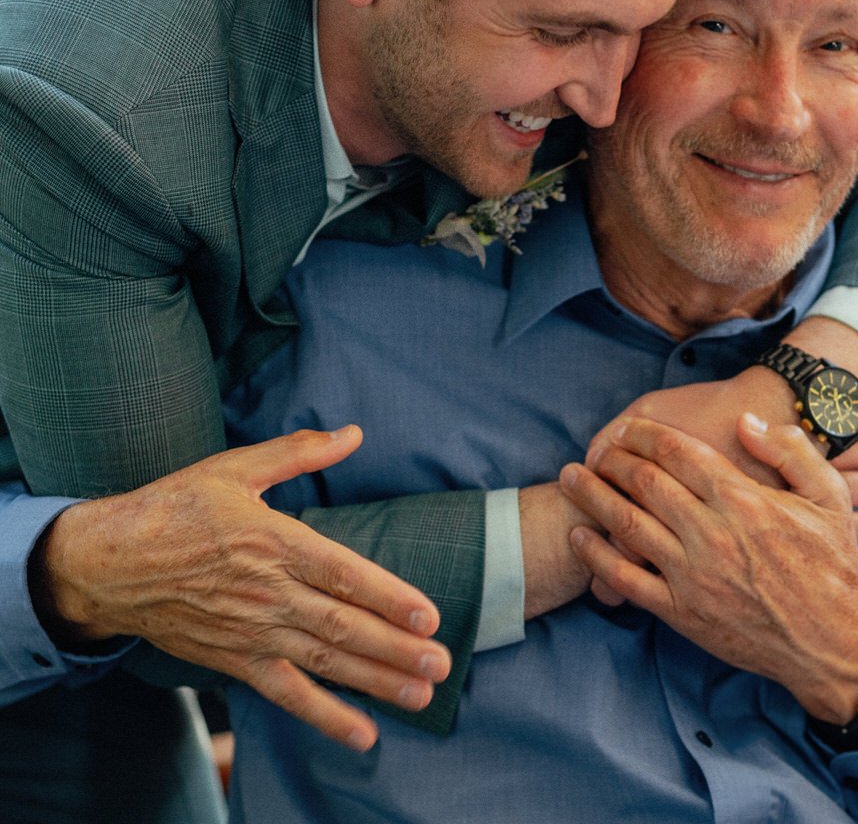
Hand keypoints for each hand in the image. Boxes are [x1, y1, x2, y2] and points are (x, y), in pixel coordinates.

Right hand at [30, 426, 449, 751]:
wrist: (107, 563)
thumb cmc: (175, 508)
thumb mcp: (237, 468)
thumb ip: (300, 452)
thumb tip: (353, 433)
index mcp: (274, 542)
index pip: (343, 575)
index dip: (388, 596)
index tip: (428, 615)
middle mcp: (268, 593)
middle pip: (343, 627)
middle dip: (397, 647)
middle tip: (441, 663)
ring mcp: (252, 632)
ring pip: (325, 663)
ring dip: (376, 681)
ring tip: (421, 694)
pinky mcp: (235, 659)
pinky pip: (286, 694)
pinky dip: (326, 716)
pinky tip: (362, 733)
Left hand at [560, 413, 857, 722]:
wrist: (835, 644)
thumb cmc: (834, 565)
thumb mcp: (829, 495)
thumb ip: (789, 450)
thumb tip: (745, 421)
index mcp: (742, 499)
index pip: (675, 451)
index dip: (641, 433)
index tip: (624, 427)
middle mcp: (711, 533)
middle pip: (644, 481)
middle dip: (613, 459)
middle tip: (595, 449)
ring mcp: (692, 575)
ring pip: (627, 524)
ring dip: (592, 496)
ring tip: (570, 478)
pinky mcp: (682, 612)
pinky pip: (627, 579)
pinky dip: (597, 556)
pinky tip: (580, 536)